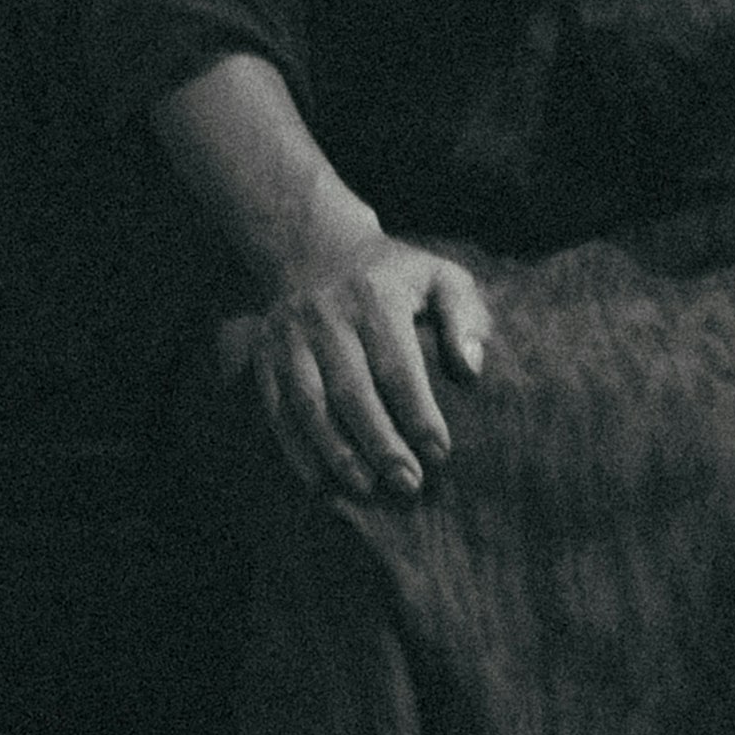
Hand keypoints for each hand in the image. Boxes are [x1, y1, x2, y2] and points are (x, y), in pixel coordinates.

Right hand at [217, 240, 491, 507]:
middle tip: (408, 485)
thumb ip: (464, 318)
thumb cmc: (392, 275)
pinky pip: (276, 409)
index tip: (440, 454)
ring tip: (365, 489)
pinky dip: (295, 449)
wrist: (312, 245)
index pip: (398, 367)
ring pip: (309, 404)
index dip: (419, 415)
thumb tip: (470, 371)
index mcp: (375, 298)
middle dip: (380, 444)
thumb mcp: (439, 276)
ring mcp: (289, 336)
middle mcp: (327, 316)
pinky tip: (319, 483)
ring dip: (335, 452)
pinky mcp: (264, 354)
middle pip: (352, 391)